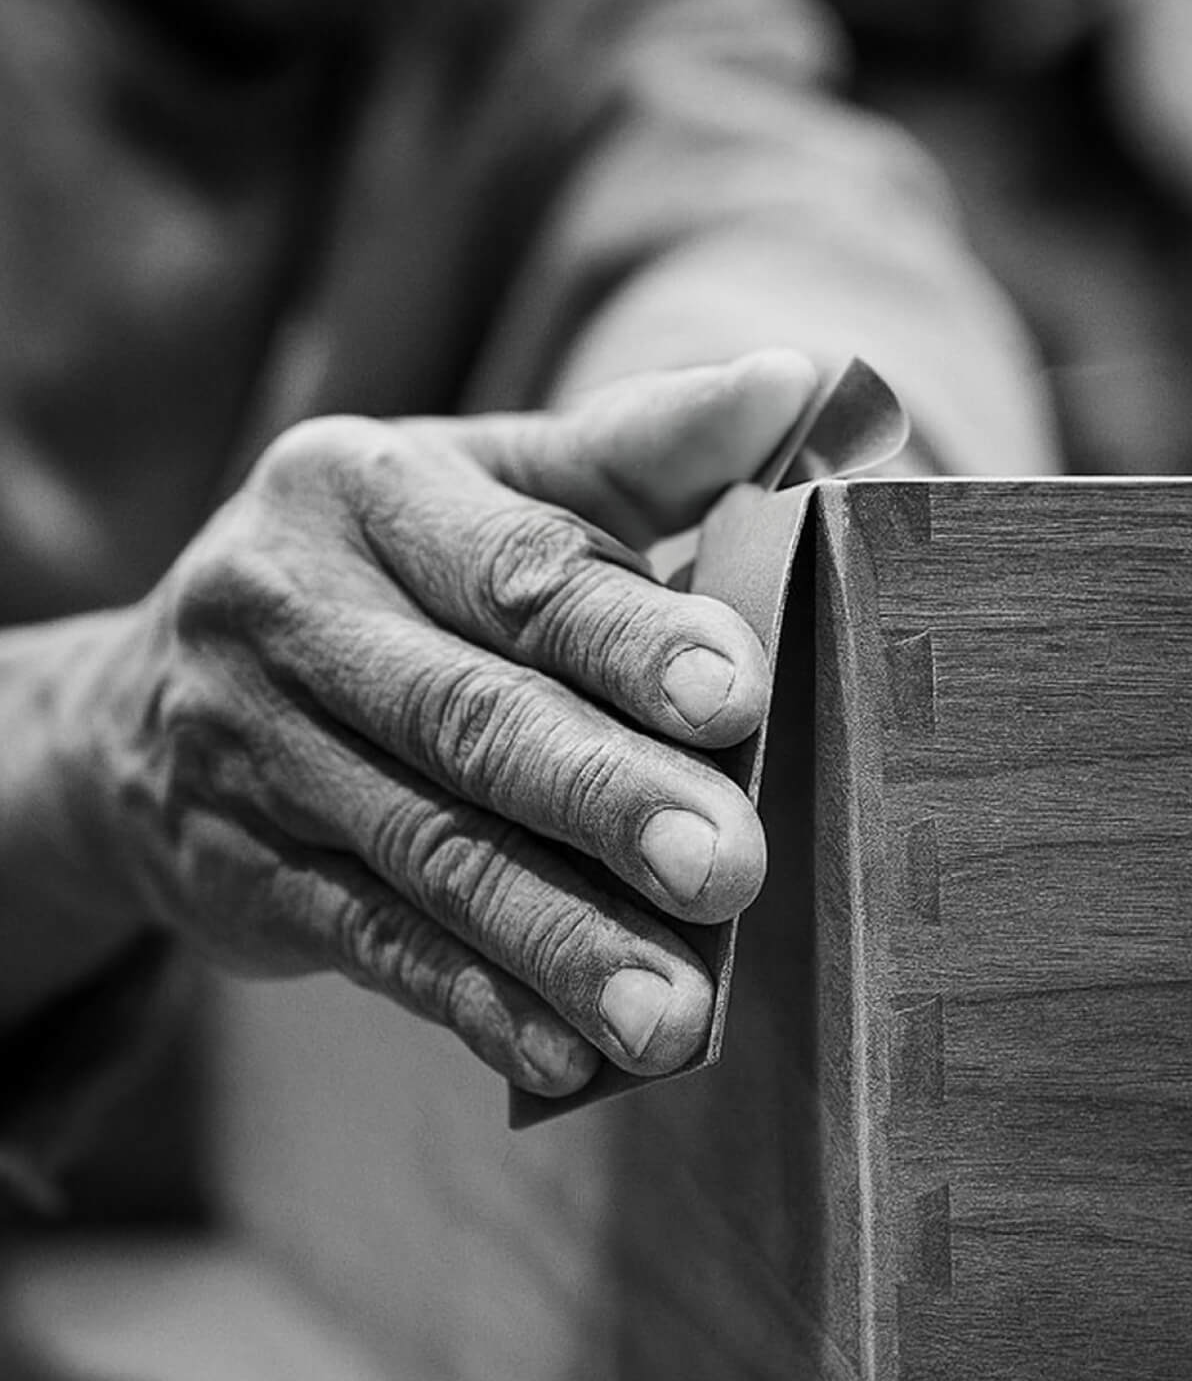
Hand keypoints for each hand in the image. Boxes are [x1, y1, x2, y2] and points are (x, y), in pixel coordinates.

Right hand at [85, 351, 816, 1095]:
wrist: (152, 695)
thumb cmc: (376, 572)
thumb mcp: (476, 485)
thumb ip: (633, 452)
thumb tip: (797, 381)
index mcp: (368, 491)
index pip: (516, 567)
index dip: (628, 631)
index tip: (737, 695)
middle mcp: (293, 612)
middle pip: (468, 715)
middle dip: (603, 796)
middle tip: (731, 866)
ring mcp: (253, 752)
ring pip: (427, 851)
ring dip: (557, 937)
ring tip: (675, 1013)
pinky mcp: (244, 873)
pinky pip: (368, 941)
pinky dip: (471, 998)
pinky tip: (563, 1051)